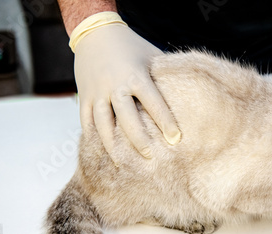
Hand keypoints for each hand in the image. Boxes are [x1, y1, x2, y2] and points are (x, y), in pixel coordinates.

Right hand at [72, 14, 180, 161]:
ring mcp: (97, 91)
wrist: (94, 32)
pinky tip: (101, 152)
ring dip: (112, 145)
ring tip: (122, 162)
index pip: (153, 103)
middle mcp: (115, 85)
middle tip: (150, 156)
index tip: (175, 139)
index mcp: (136, 75)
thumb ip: (165, 75)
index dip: (165, 122)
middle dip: (138, 139)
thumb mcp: (151, 56)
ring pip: (103, 123)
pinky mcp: (83, 95)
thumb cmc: (131, 45)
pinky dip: (92, 137)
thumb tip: (188, 94)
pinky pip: (86, 120)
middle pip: (127, 118)